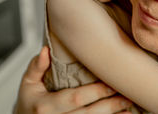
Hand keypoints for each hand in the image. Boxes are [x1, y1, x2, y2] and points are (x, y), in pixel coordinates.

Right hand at [14, 46, 132, 113]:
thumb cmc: (29, 103)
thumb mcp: (27, 84)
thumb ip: (36, 67)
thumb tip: (45, 50)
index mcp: (46, 106)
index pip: (75, 98)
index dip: (95, 92)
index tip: (112, 83)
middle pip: (88, 113)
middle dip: (110, 104)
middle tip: (128, 94)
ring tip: (130, 105)